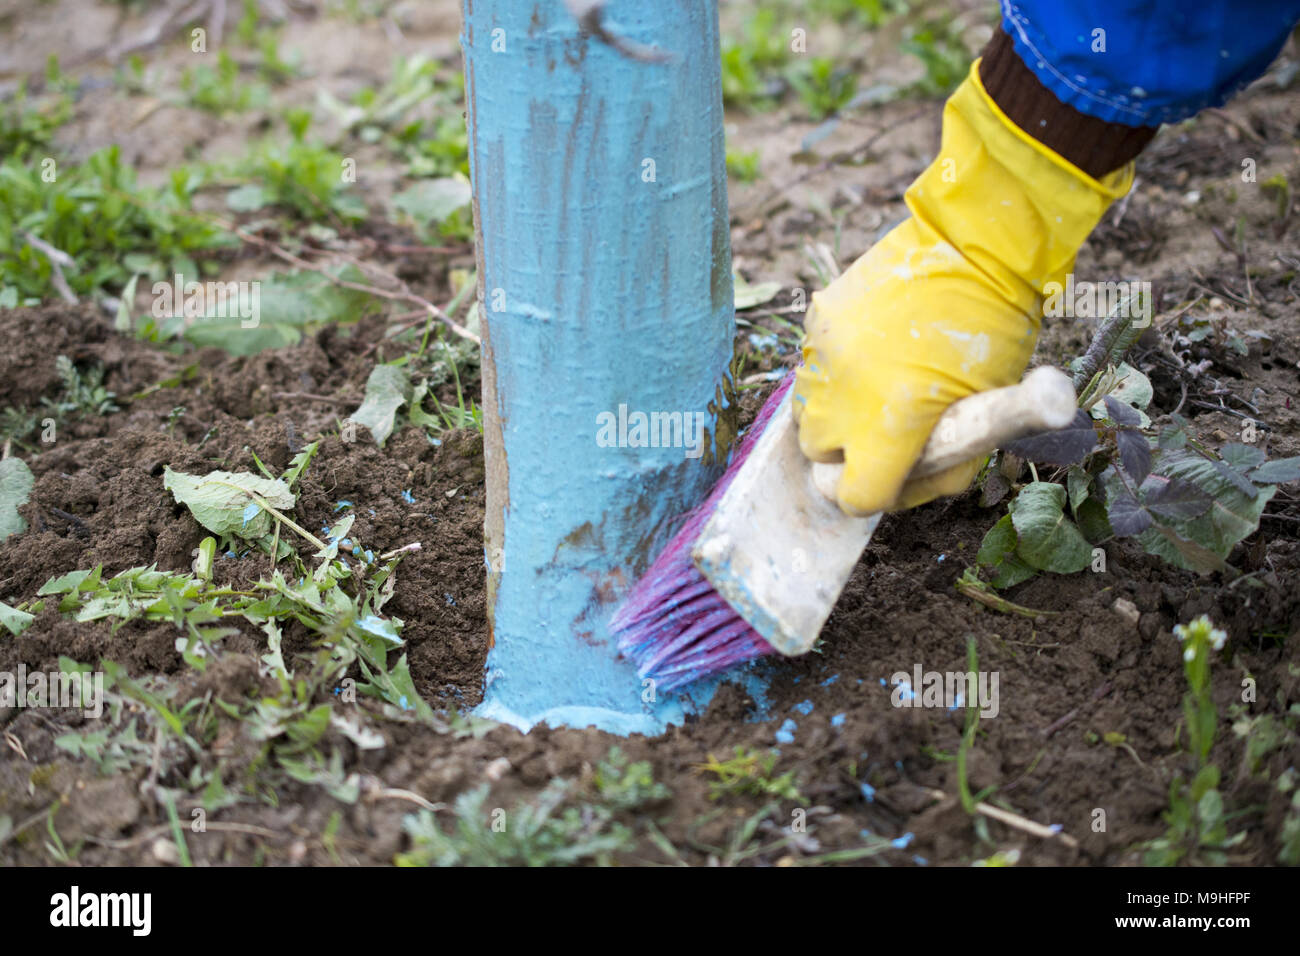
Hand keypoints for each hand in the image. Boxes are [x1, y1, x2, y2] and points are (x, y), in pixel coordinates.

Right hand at [793, 60, 1130, 515]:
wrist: (975, 241)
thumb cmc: (998, 332)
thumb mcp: (990, 412)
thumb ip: (947, 462)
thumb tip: (907, 485)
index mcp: (892, 424)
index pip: (854, 495)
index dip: (875, 493)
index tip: (893, 476)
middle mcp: (843, 395)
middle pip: (818, 455)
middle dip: (848, 451)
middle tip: (887, 428)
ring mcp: (823, 355)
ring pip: (806, 411)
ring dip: (838, 411)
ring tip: (881, 383)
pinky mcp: (816, 319)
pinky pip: (811, 365)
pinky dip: (837, 368)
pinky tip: (876, 344)